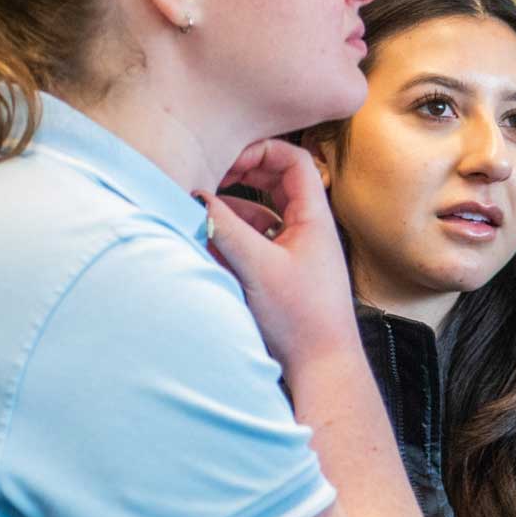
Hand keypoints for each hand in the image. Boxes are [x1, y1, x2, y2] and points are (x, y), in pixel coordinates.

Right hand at [199, 140, 357, 368]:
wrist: (320, 366)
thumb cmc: (301, 318)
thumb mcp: (257, 267)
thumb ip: (226, 228)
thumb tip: (195, 197)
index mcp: (313, 218)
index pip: (293, 160)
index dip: (260, 150)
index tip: (226, 159)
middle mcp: (307, 229)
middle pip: (274, 182)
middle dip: (240, 175)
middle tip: (208, 178)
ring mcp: (294, 250)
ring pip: (259, 213)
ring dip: (231, 210)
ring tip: (200, 216)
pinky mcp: (281, 272)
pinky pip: (255, 241)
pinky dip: (232, 237)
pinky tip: (208, 247)